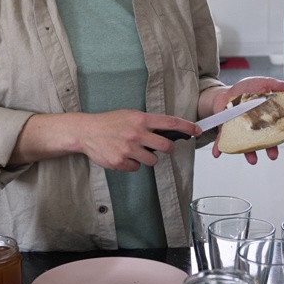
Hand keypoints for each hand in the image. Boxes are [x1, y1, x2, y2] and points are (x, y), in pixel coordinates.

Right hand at [77, 110, 200, 171]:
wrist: (86, 131)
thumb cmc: (110, 123)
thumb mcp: (130, 115)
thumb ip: (147, 123)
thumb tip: (167, 131)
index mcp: (140, 119)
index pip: (169, 123)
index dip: (186, 127)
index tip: (197, 130)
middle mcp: (136, 134)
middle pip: (166, 146)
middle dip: (167, 148)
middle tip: (161, 147)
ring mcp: (128, 149)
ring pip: (152, 160)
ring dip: (147, 157)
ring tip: (134, 150)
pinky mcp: (120, 162)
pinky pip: (137, 167)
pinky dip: (132, 163)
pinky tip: (122, 155)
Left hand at [206, 76, 283, 163]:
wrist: (225, 92)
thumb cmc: (247, 89)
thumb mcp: (265, 83)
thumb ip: (282, 86)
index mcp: (269, 118)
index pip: (283, 127)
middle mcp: (258, 128)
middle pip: (267, 141)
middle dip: (271, 149)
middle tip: (273, 155)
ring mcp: (243, 132)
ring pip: (248, 145)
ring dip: (250, 154)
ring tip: (253, 160)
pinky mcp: (228, 132)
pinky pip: (223, 142)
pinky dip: (219, 148)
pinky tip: (218, 153)